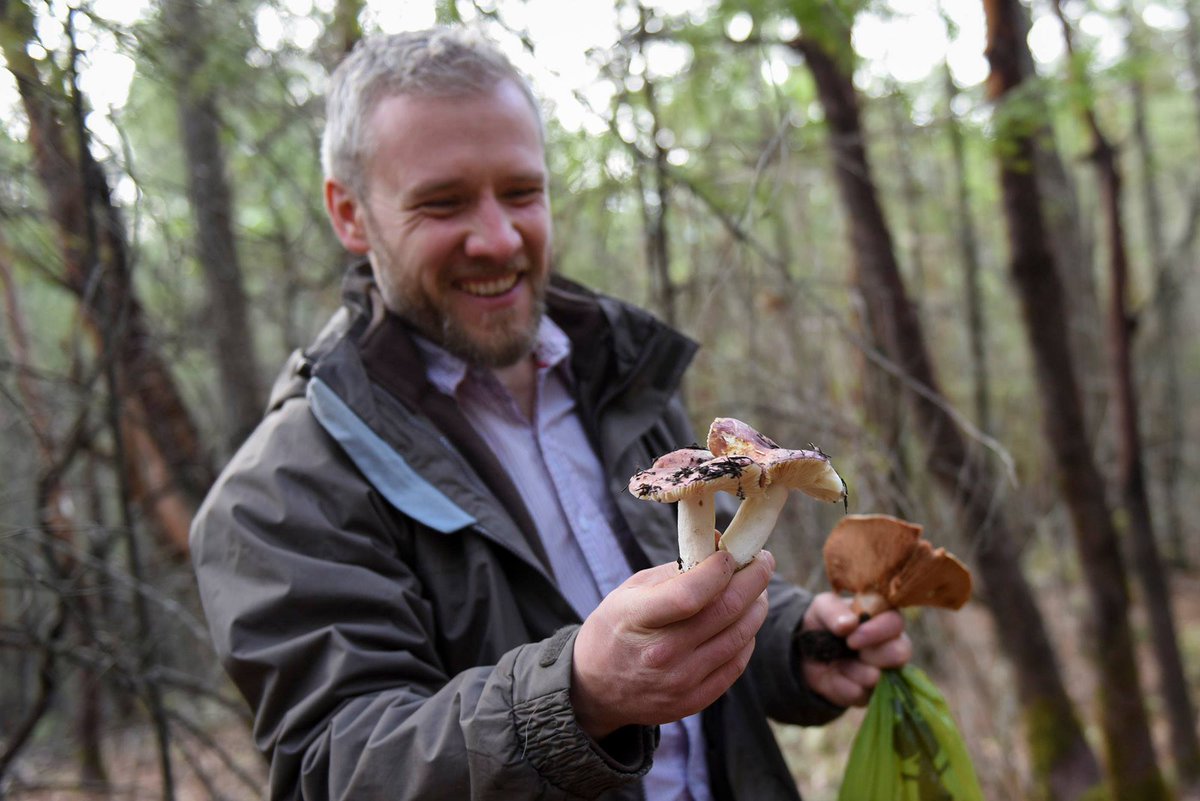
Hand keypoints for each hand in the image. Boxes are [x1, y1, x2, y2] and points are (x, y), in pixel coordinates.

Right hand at [571, 550, 774, 738]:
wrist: (595, 688)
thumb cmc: (616, 628)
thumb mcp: (630, 591)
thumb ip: (675, 570)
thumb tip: (720, 545)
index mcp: (637, 619)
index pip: (690, 594)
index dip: (719, 570)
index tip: (731, 553)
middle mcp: (661, 654)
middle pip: (725, 612)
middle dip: (753, 580)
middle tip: (762, 561)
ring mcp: (680, 682)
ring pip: (739, 637)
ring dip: (756, 607)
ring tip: (756, 590)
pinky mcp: (694, 701)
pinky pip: (736, 664)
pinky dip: (746, 637)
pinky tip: (744, 622)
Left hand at [799, 592, 910, 707]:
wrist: (807, 652)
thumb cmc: (823, 622)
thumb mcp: (822, 608)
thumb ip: (834, 611)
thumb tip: (849, 624)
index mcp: (884, 618)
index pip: (895, 623)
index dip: (876, 631)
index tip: (851, 638)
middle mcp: (892, 645)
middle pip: (900, 653)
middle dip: (872, 654)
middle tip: (849, 648)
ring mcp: (885, 672)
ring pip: (881, 678)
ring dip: (853, 671)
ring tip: (838, 661)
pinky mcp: (871, 693)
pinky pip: (861, 694)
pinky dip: (842, 685)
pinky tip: (834, 676)